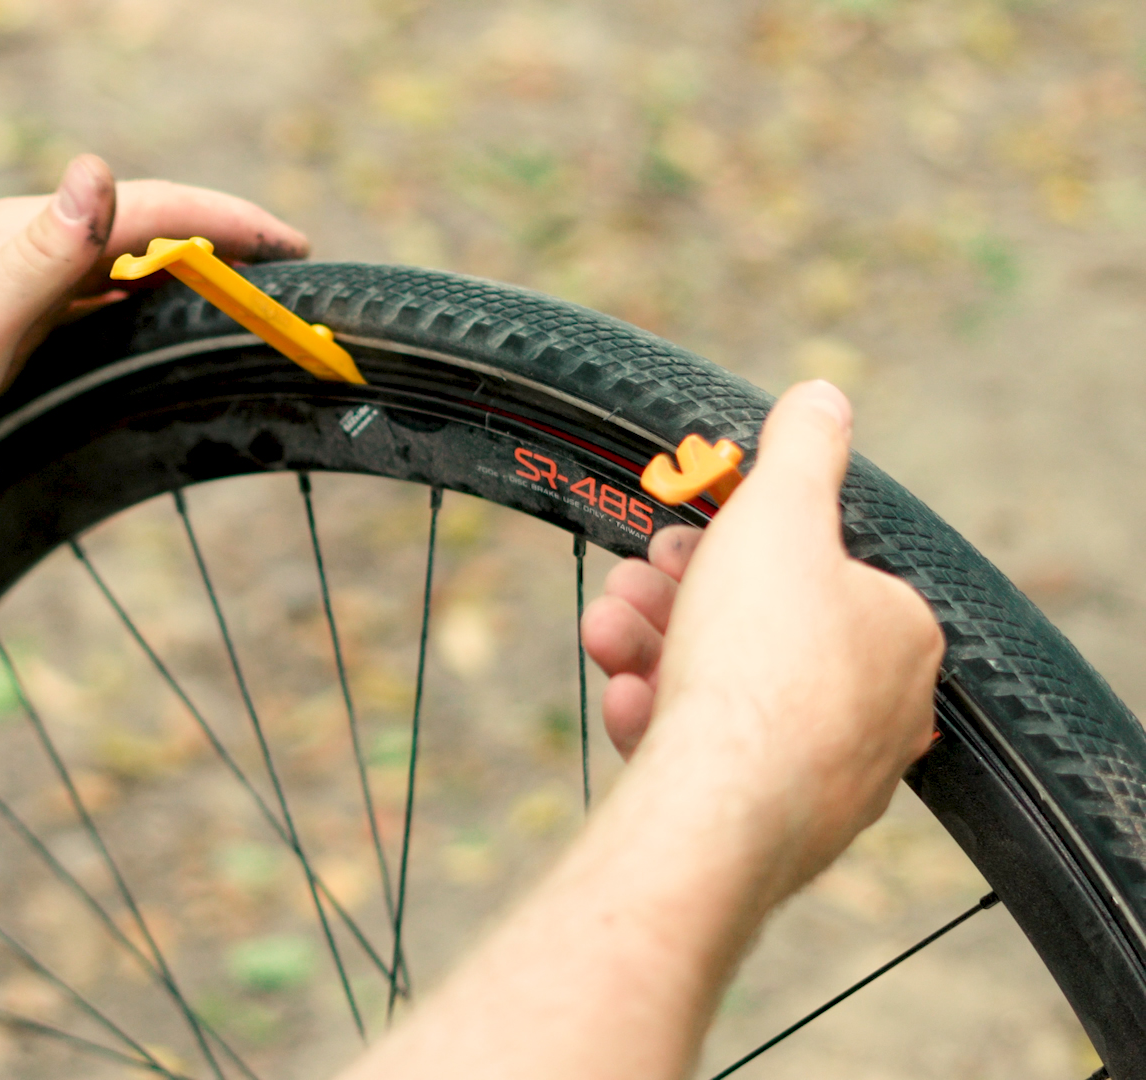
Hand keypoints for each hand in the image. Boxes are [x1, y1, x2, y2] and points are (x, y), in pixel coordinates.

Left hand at [0, 154, 308, 500]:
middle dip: (220, 236)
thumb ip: (42, 248)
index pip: (148, 208)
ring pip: (118, 265)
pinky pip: (91, 302)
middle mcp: (21, 247)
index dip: (227, 220)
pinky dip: (139, 304)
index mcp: (24, 232)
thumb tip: (97, 172)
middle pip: (142, 228)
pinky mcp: (1, 326)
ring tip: (242, 285)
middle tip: (288, 262)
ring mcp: (10, 284)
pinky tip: (151, 324)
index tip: (292, 241)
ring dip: (184, 268)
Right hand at [581, 381, 943, 892]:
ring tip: (603, 632)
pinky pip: (714, 757)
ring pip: (728, 695)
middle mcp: (879, 708)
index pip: (817, 570)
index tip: (677, 535)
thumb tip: (824, 395)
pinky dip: (664, 721)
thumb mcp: (777, 513)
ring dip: (652, 651)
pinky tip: (628, 704)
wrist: (723, 802)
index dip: (735, 544)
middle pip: (761, 631)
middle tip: (630, 580)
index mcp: (898, 630)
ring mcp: (827, 774)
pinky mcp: (774, 826)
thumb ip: (802, 450)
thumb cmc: (761, 655)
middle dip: (677, 598)